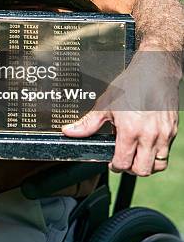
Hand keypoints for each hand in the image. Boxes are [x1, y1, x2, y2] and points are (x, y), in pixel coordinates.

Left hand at [62, 50, 179, 175]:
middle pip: (142, 170)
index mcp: (130, 131)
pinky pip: (166, 152)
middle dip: (130, 169)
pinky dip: (156, 154)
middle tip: (124, 160)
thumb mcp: (105, 104)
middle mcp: (149, 135)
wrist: (154, 71)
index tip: (112, 162)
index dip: (115, 166)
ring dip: (146, 164)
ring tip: (136, 154)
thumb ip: (88, 123)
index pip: (123, 163)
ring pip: (158, 165)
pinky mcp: (172, 131)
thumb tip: (69, 132)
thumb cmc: (131, 85)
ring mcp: (164, 134)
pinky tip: (146, 144)